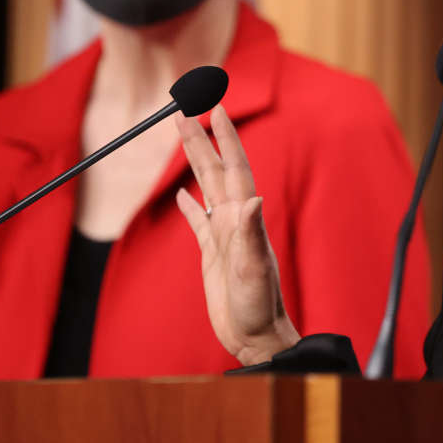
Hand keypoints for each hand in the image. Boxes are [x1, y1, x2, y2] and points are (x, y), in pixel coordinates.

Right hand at [174, 105, 300, 364]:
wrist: (257, 335)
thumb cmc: (259, 306)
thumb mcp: (254, 270)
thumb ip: (253, 234)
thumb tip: (254, 199)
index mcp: (244, 218)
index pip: (233, 167)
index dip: (225, 137)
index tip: (216, 107)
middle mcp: (235, 219)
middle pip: (215, 169)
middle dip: (201, 138)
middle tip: (186, 107)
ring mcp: (224, 234)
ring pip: (206, 187)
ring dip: (195, 160)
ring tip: (184, 135)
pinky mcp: (213, 253)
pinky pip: (198, 220)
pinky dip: (189, 204)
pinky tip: (183, 193)